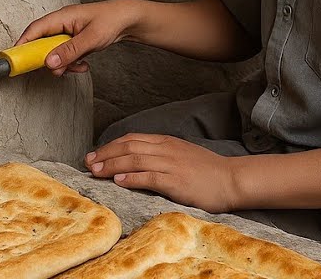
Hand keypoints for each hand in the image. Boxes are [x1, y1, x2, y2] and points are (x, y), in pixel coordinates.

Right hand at [16, 0, 138, 76]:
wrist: (129, 20)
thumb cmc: (112, 20)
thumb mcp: (90, 39)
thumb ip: (69, 51)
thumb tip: (49, 62)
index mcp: (63, 16)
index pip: (36, 29)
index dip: (24, 43)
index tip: (17, 58)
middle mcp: (62, 23)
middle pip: (43, 43)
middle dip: (49, 59)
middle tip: (57, 70)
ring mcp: (68, 31)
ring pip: (55, 52)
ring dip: (64, 63)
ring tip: (78, 66)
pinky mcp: (74, 40)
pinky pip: (66, 54)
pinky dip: (72, 62)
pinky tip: (83, 64)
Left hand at [85, 133, 238, 213]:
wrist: (232, 180)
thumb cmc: (208, 172)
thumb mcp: (182, 156)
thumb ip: (160, 156)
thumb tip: (135, 164)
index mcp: (166, 142)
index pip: (132, 139)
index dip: (110, 146)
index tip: (94, 154)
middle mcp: (166, 149)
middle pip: (128, 146)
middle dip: (105, 154)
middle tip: (88, 163)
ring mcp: (171, 164)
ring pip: (134, 159)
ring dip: (111, 165)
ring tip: (95, 171)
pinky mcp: (176, 181)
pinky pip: (149, 177)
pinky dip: (132, 178)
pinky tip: (118, 181)